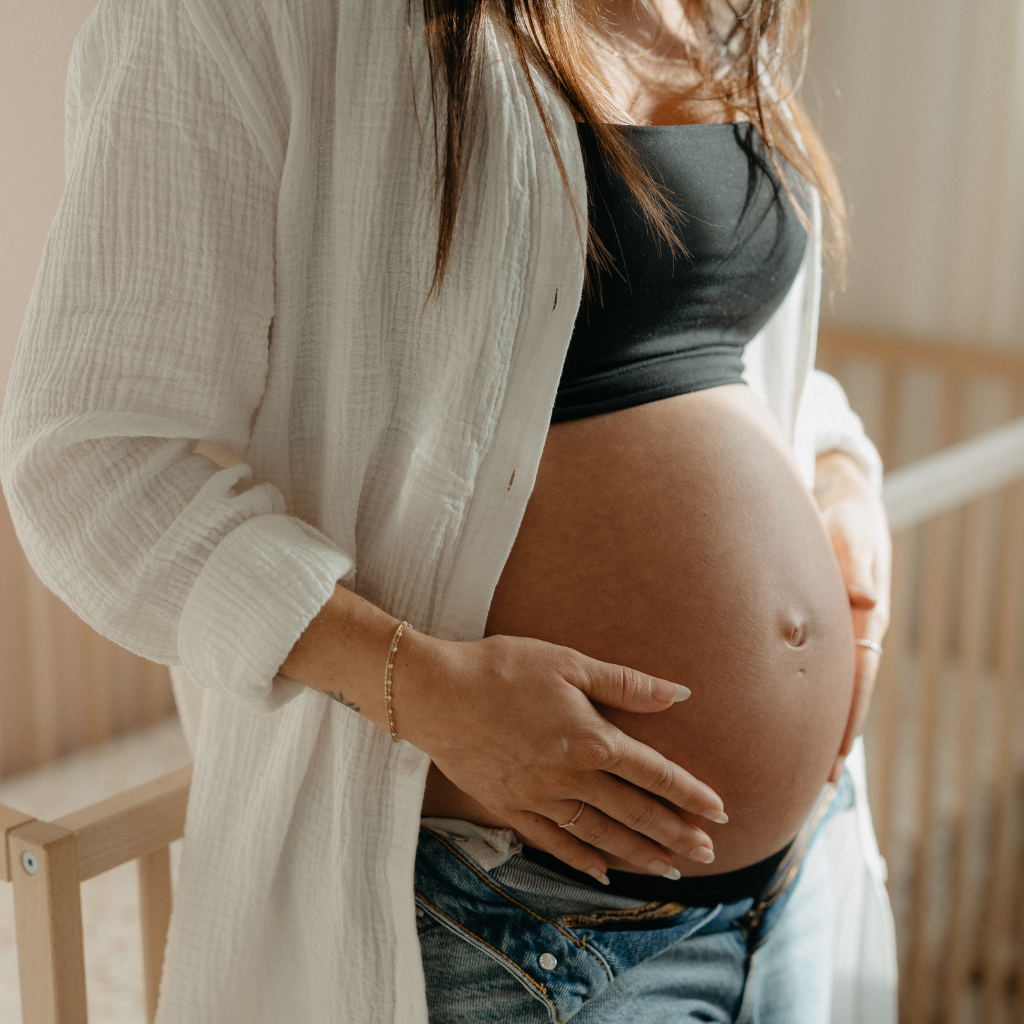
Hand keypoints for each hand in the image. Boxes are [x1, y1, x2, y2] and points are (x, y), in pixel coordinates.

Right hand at [396, 630, 726, 881]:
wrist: (435, 693)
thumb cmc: (502, 668)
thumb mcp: (568, 662)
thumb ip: (625, 684)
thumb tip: (678, 694)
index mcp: (591, 739)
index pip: (654, 773)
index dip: (689, 793)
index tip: (719, 811)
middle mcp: (571, 777)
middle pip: (634, 812)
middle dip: (674, 833)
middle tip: (707, 853)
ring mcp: (539, 797)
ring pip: (599, 834)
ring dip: (638, 852)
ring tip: (669, 868)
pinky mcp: (510, 806)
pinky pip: (552, 841)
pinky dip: (581, 858)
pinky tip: (602, 871)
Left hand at [814, 451, 891, 782]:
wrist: (843, 504)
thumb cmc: (846, 520)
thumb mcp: (853, 536)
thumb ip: (856, 565)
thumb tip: (863, 598)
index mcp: (866, 623)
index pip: (858, 682)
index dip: (847, 721)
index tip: (835, 758)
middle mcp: (853, 636)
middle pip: (842, 698)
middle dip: (831, 741)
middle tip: (817, 787)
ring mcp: (835, 636)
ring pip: (826, 690)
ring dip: (814, 728)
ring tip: (799, 770)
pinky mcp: (814, 628)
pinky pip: (808, 670)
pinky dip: (799, 699)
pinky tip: (776, 720)